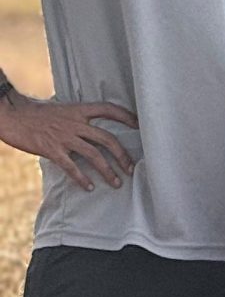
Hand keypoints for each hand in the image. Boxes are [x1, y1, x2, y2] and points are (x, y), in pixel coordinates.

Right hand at [0, 94, 137, 189]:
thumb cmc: (35, 114)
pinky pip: (71, 166)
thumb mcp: (61, 110)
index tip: (140, 125)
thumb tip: (91, 128)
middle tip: (131, 168)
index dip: (126, 116)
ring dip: (108, 171)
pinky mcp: (51, 149)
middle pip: (107, 139)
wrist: (11, 115)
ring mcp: (64, 137)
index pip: (108, 109)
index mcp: (78, 111)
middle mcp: (75, 123)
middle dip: (122, 155)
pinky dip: (82, 178)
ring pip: (93, 155)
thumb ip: (77, 118)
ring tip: (116, 183)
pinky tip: (89, 187)